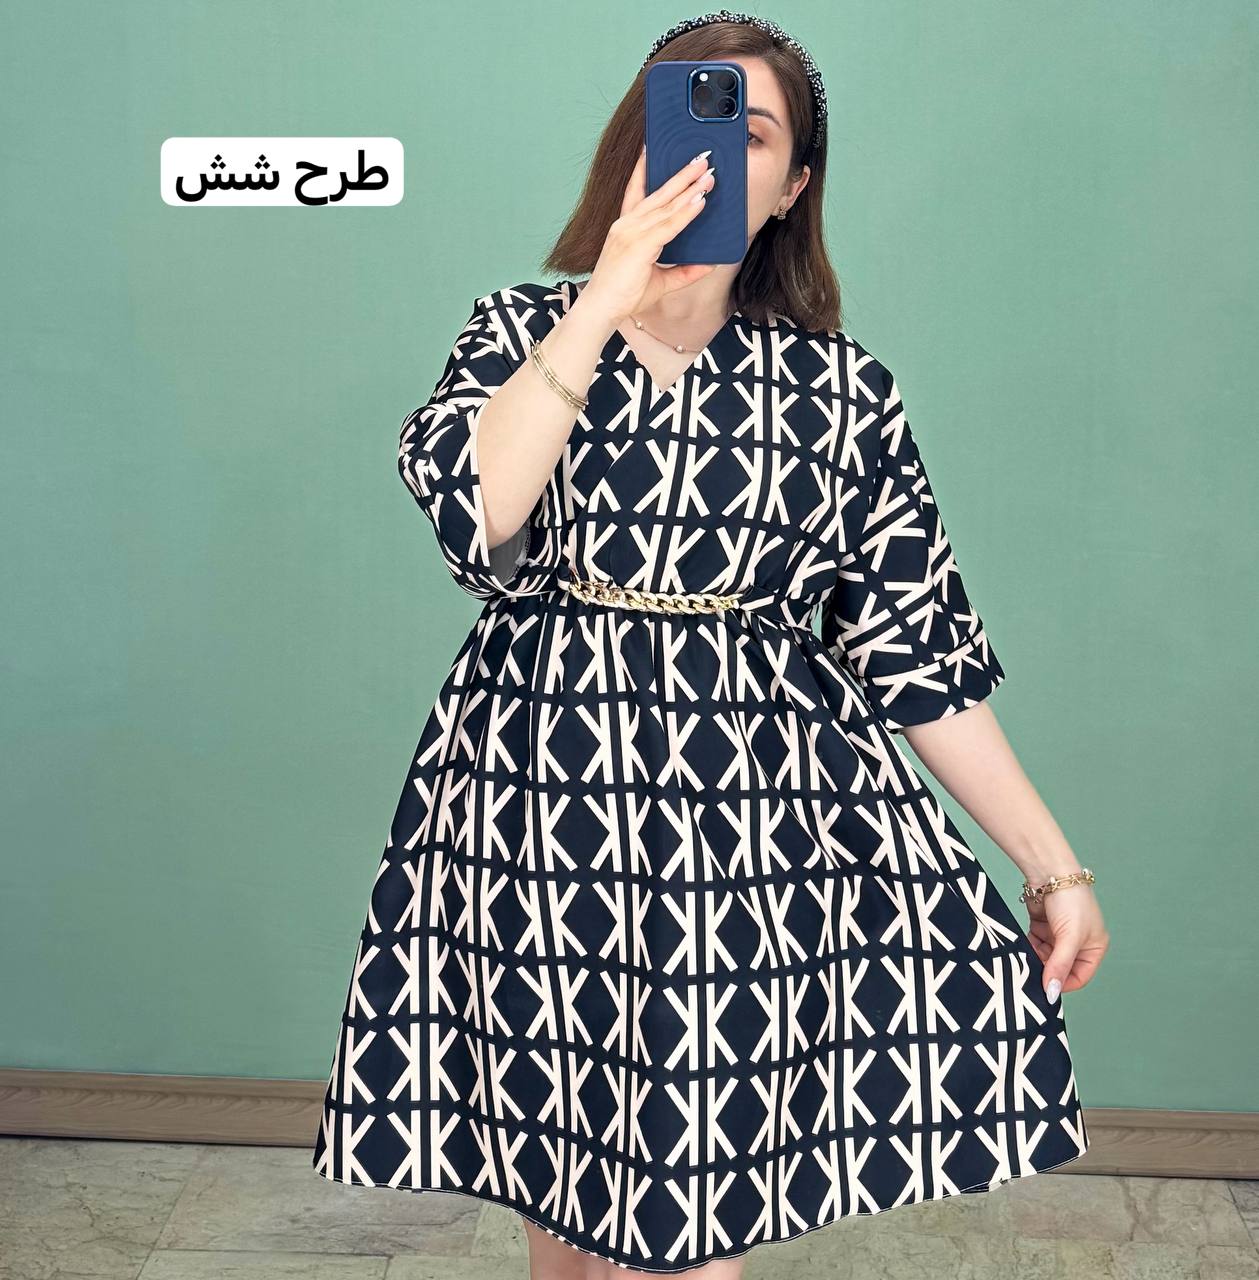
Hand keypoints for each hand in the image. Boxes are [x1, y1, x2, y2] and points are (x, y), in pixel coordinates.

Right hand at [578, 144, 717, 325]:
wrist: (602, 310)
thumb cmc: (623, 295)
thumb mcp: (661, 282)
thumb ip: (684, 272)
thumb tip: (709, 264)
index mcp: (626, 228)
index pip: (636, 192)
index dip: (643, 169)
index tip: (651, 147)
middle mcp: (627, 224)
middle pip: (658, 193)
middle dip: (681, 174)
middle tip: (702, 158)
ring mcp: (631, 232)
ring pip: (667, 205)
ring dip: (689, 188)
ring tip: (708, 175)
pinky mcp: (639, 245)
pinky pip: (669, 225)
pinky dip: (686, 212)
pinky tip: (700, 202)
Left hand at [1024, 882, 1108, 1000]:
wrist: (1049, 871)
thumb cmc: (1071, 900)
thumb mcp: (1069, 937)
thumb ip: (1060, 965)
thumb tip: (1052, 992)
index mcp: (1094, 948)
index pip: (1079, 977)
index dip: (1062, 984)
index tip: (1044, 990)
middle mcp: (1077, 943)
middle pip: (1059, 968)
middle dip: (1045, 971)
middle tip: (1030, 976)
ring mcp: (1058, 935)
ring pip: (1044, 958)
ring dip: (1034, 960)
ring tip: (1023, 961)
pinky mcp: (1042, 927)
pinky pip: (1033, 946)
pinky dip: (1027, 948)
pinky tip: (1020, 949)